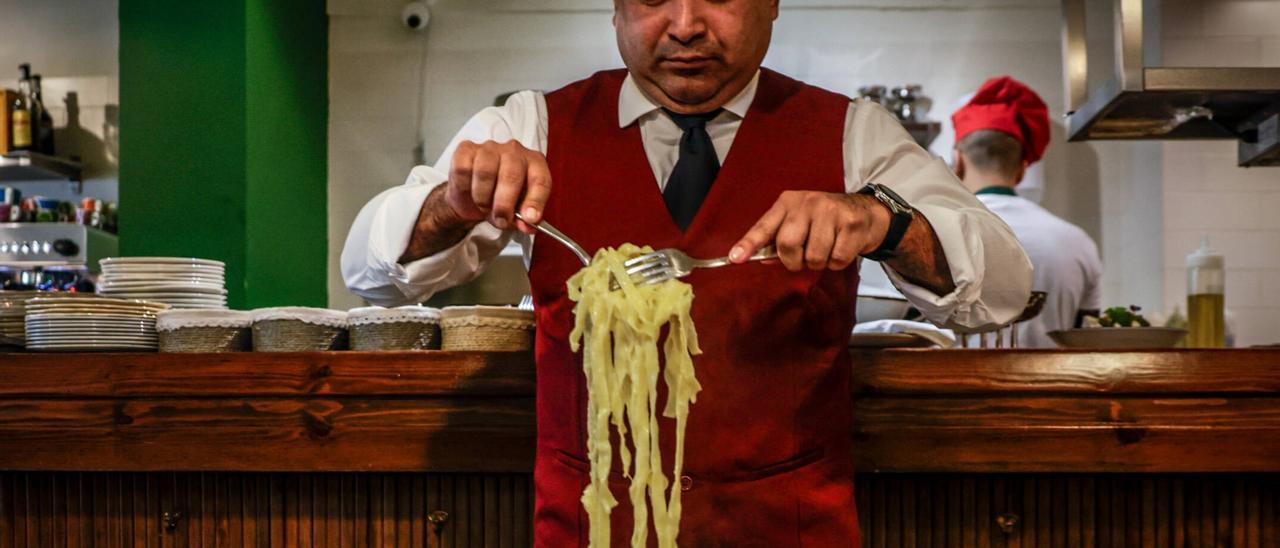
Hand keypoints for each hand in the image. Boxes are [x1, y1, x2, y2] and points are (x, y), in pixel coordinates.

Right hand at [446, 139, 551, 233]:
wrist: (472, 195)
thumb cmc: (500, 199)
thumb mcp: (516, 213)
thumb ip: (524, 220)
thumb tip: (528, 226)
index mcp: (534, 163)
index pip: (541, 179)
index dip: (536, 200)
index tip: (530, 218)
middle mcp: (514, 151)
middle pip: (512, 175)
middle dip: (504, 204)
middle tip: (501, 220)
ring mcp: (489, 148)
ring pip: (485, 172)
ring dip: (483, 197)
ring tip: (484, 205)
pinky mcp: (466, 149)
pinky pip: (464, 169)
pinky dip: (465, 187)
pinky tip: (469, 191)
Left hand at [729, 191, 890, 271]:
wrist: (866, 211)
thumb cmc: (826, 221)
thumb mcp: (799, 222)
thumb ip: (778, 238)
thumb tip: (760, 258)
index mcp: (788, 202)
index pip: (764, 226)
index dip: (749, 244)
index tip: (735, 258)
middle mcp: (807, 203)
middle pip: (788, 245)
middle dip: (794, 261)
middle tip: (804, 258)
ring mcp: (831, 211)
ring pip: (814, 256)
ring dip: (819, 263)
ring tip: (827, 249)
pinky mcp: (851, 224)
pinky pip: (836, 259)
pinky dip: (837, 263)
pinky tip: (842, 248)